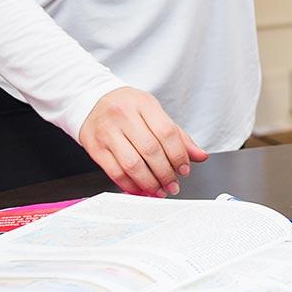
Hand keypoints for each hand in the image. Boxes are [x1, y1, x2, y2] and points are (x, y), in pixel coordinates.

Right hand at [78, 87, 207, 196]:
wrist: (92, 101)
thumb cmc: (128, 108)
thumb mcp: (154, 113)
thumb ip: (178, 135)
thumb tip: (199, 156)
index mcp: (144, 104)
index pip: (167, 132)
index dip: (179, 155)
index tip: (185, 170)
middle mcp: (123, 115)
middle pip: (151, 151)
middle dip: (166, 174)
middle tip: (173, 184)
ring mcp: (107, 131)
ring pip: (132, 164)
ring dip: (149, 183)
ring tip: (159, 190)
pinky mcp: (94, 147)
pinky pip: (115, 172)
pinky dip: (130, 186)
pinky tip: (140, 189)